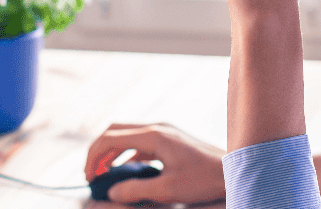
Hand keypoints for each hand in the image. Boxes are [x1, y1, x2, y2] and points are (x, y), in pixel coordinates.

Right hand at [84, 123, 225, 204]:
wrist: (233, 171)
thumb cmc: (204, 179)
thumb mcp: (167, 190)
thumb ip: (136, 190)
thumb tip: (112, 192)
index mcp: (153, 136)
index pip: (110, 138)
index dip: (93, 156)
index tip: (88, 176)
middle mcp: (157, 127)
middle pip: (115, 131)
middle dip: (98, 151)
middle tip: (91, 174)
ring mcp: (164, 131)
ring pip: (127, 135)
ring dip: (112, 152)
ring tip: (103, 174)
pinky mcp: (170, 139)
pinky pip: (140, 142)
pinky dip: (127, 154)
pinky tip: (126, 171)